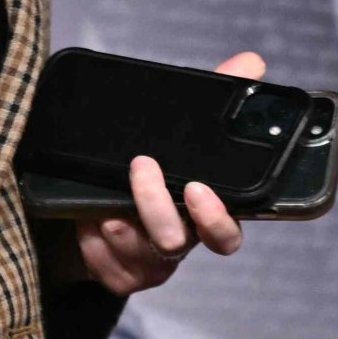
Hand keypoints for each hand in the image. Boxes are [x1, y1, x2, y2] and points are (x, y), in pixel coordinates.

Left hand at [75, 50, 263, 298]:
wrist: (106, 212)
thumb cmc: (159, 170)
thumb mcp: (184, 136)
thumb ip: (215, 101)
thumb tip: (251, 63)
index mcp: (203, 217)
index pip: (225, 235)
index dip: (216, 219)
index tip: (197, 189)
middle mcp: (181, 245)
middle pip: (176, 241)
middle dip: (156, 206)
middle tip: (142, 166)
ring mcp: (149, 264)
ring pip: (135, 249)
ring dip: (117, 218)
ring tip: (101, 197)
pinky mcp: (117, 275)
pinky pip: (103, 261)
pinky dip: (91, 237)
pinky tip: (86, 219)